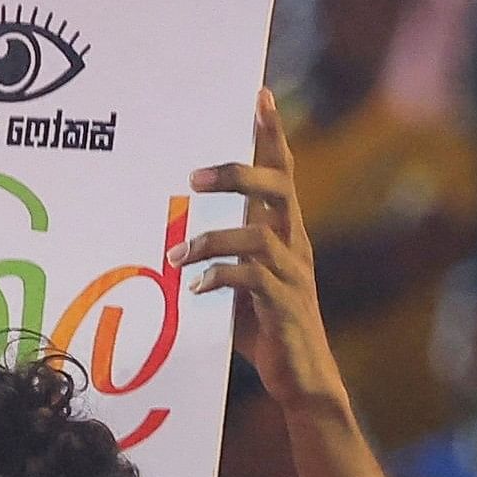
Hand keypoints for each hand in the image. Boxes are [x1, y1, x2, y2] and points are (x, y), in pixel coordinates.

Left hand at [176, 90, 347, 410]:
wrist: (302, 380)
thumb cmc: (267, 327)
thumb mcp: (241, 280)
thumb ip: (222, 252)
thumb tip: (173, 232)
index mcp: (285, 231)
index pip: (283, 172)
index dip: (272, 135)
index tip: (259, 96)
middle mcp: (295, 244)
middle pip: (279, 188)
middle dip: (238, 174)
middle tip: (193, 178)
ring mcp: (293, 275)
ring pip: (260, 235)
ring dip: (212, 240)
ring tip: (176, 255)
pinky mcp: (284, 306)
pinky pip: (252, 279)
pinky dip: (219, 277)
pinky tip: (196, 288)